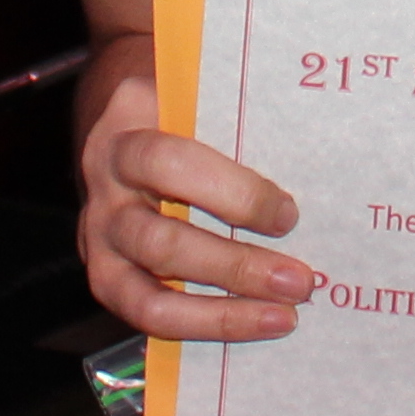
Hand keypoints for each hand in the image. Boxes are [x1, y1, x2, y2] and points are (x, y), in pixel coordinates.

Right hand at [72, 41, 315, 339]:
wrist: (126, 127)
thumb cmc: (186, 107)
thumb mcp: (204, 89)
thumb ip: (240, 113)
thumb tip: (316, 150)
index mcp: (129, 123)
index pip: (170, 163)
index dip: (232, 194)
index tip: (288, 215)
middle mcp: (105, 182)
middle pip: (161, 240)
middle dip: (236, 266)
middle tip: (301, 280)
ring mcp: (98, 235)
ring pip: (149, 291)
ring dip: (224, 310)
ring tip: (285, 314)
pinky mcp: (106, 276)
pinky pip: (148, 316)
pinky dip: (204, 326)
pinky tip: (254, 325)